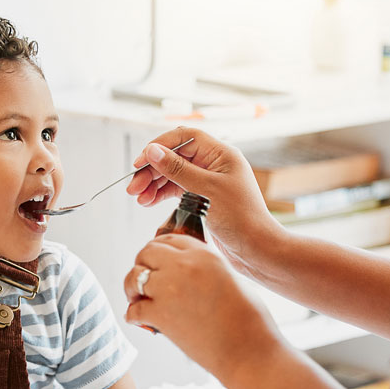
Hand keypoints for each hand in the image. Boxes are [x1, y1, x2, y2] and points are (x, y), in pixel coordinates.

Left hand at [124, 234, 279, 375]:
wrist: (248, 351)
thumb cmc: (248, 319)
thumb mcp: (230, 278)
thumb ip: (206, 268)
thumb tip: (185, 271)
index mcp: (204, 254)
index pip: (169, 239)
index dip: (159, 250)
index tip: (155, 261)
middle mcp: (183, 266)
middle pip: (146, 253)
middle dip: (142, 264)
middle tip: (144, 280)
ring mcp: (169, 289)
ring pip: (133, 277)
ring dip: (132, 288)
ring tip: (137, 299)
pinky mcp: (160, 315)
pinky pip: (133, 309)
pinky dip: (132, 315)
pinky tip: (138, 320)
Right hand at [126, 127, 282, 277]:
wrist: (256, 250)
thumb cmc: (242, 219)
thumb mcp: (207, 191)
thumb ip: (178, 170)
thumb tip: (153, 151)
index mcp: (221, 154)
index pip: (184, 138)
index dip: (160, 146)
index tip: (141, 162)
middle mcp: (214, 164)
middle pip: (175, 156)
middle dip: (152, 169)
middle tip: (133, 186)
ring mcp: (207, 181)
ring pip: (173, 174)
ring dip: (153, 184)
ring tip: (138, 197)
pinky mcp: (202, 198)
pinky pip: (176, 189)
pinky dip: (161, 194)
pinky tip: (148, 202)